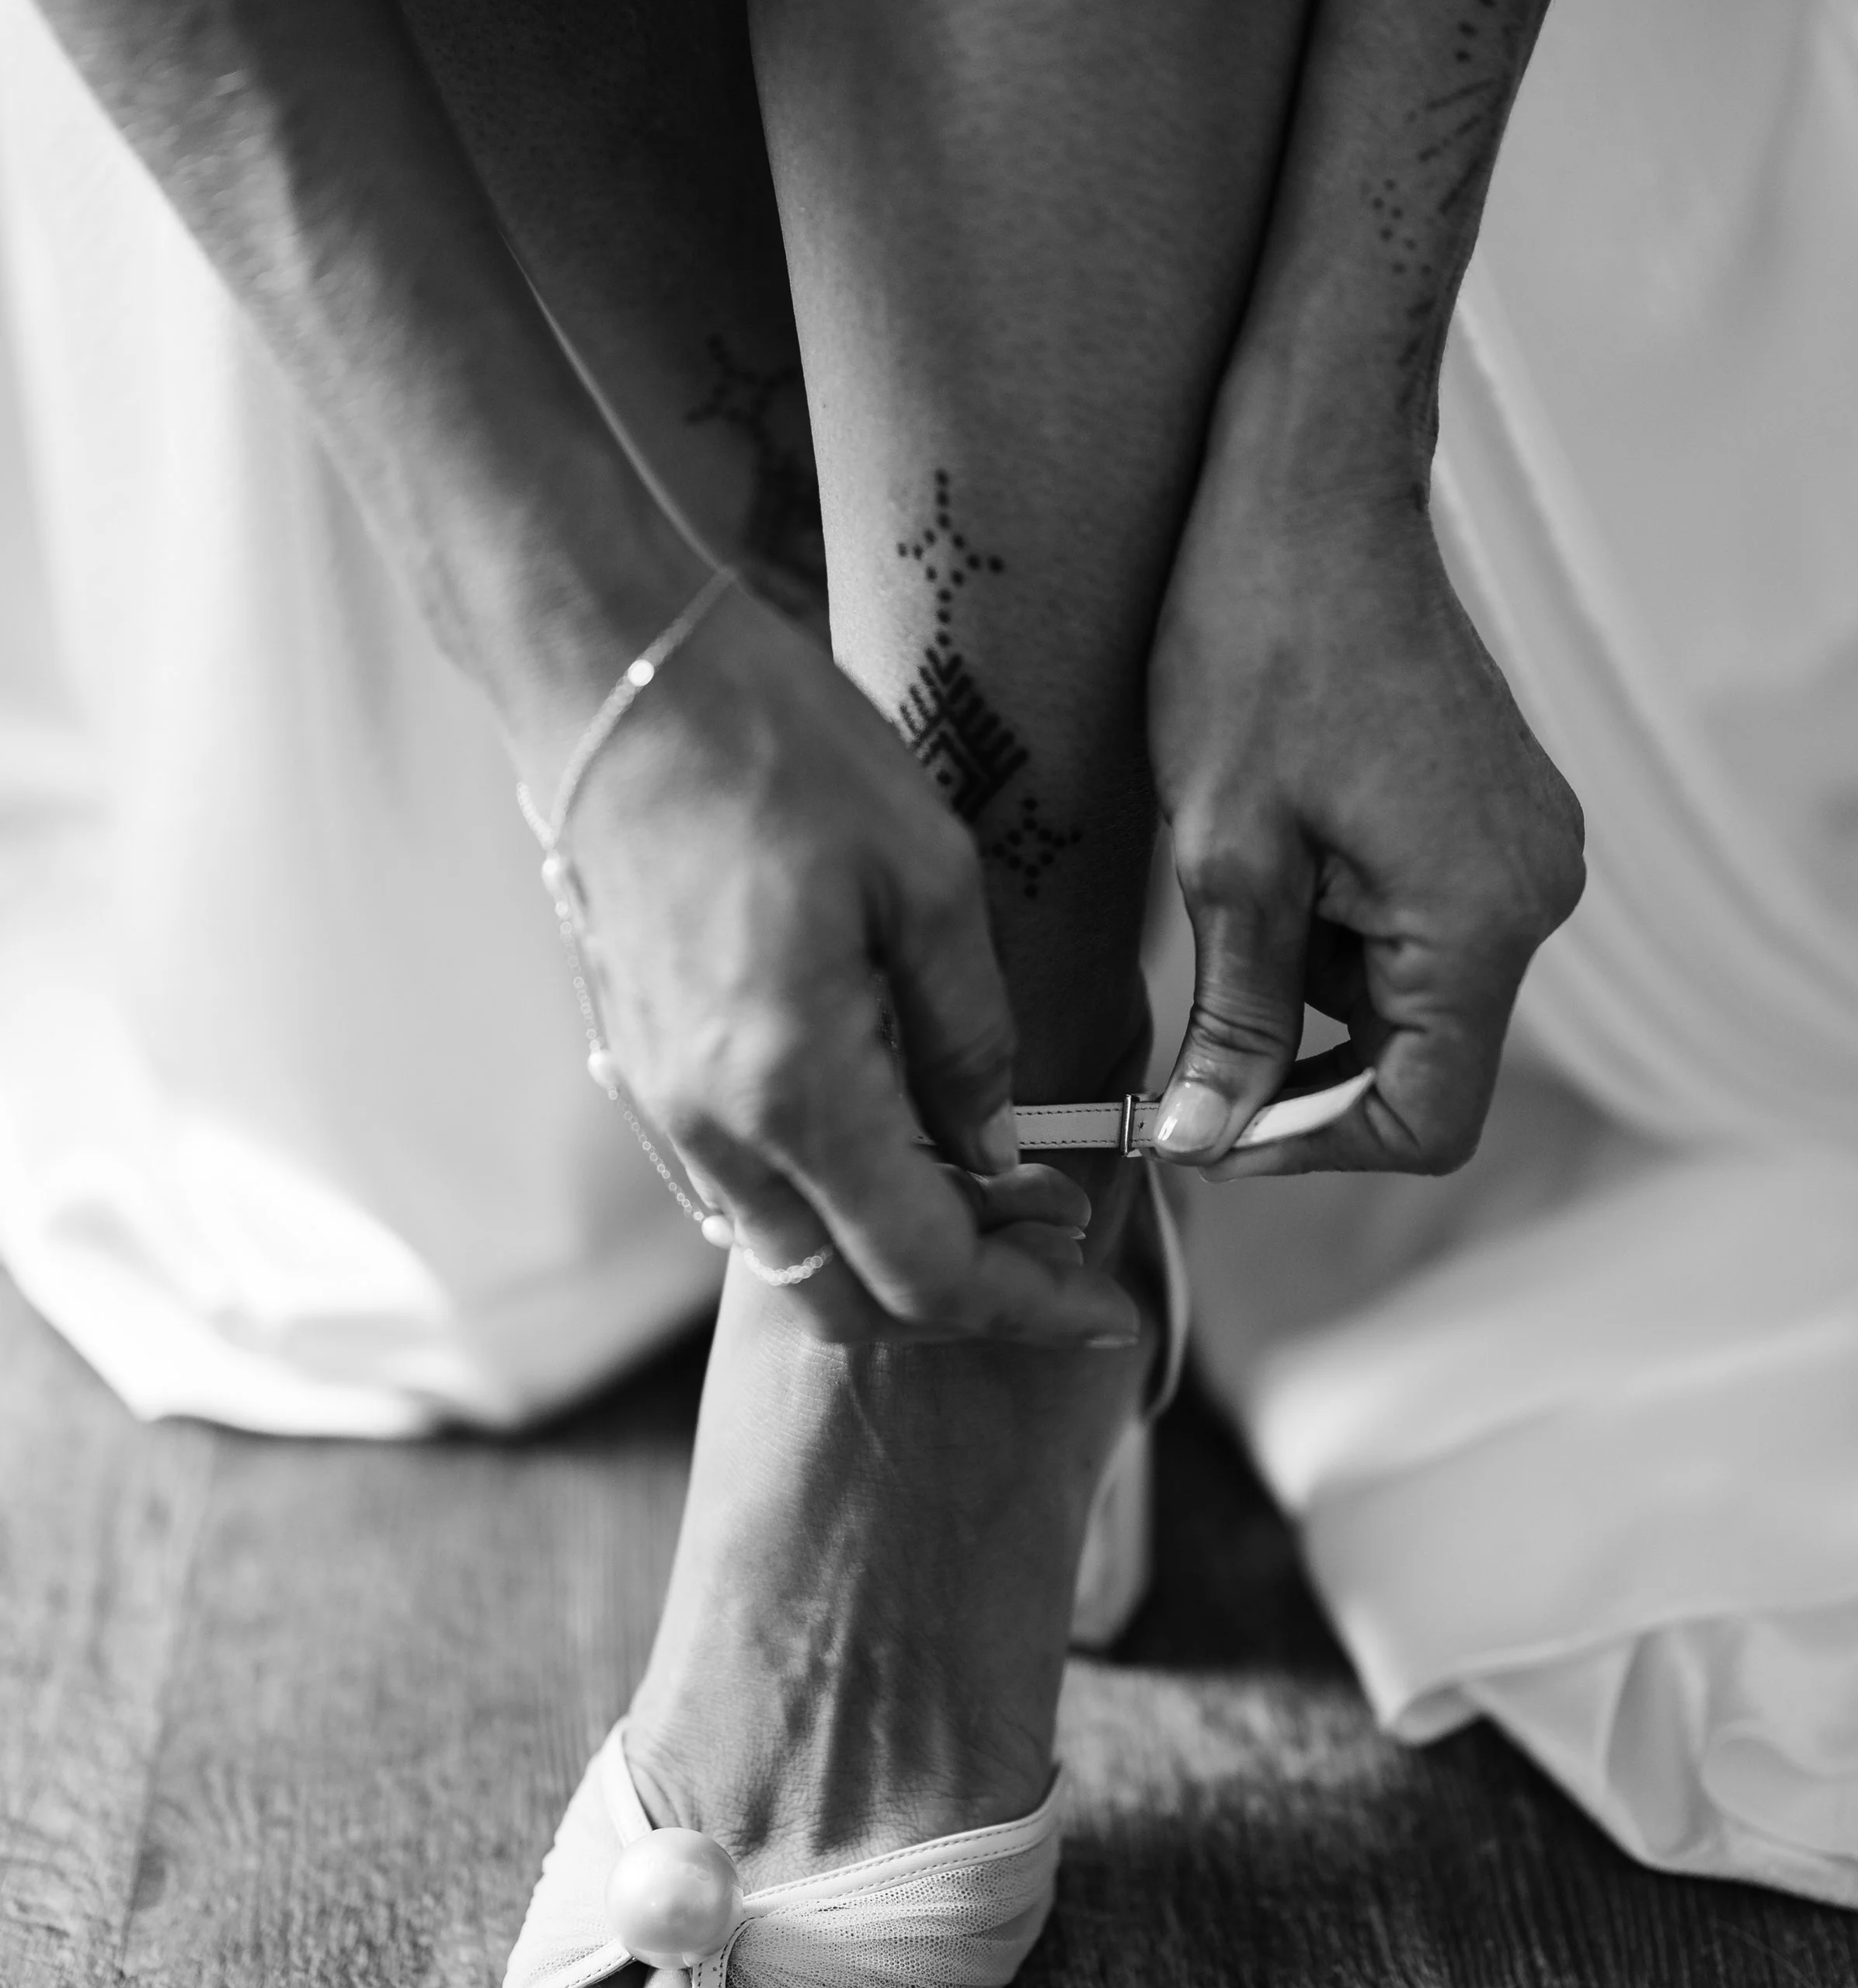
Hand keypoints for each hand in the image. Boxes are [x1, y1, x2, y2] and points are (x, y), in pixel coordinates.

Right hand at [550, 581, 1138, 1343]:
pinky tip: (903, 1132)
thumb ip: (970, 1035)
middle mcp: (714, 1129)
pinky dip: (834, 1201)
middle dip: (966, 1294)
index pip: (926, 1271)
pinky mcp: (643, 1074)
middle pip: (850, 1302)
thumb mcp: (931, 878)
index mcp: (793, 1089)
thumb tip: (995, 1145)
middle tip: (1059, 1230)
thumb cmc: (782, 751)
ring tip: (997, 1179)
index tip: (1109, 1305)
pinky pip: (745, 1192)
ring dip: (898, 1250)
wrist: (616, 682)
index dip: (1030, 1305)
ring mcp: (664, 1108)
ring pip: (792, 1255)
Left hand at [1146, 464, 1584, 1178]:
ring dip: (1313, 981)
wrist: (1311, 491)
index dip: (1310, 1146)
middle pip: (1425, 1064)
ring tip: (1238, 883)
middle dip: (1301, 1061)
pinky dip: (1339, 926)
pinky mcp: (1501, 817)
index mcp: (1482, 916)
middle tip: (1191, 1027)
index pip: (1428, 1121)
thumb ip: (1233, 1016)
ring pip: (1413, 996)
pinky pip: (1423, 927)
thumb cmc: (1257, 646)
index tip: (1209, 1127)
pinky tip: (1279, 849)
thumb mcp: (1223, 853)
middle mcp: (1536, 894)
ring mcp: (1528, 851)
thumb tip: (1206, 1141)